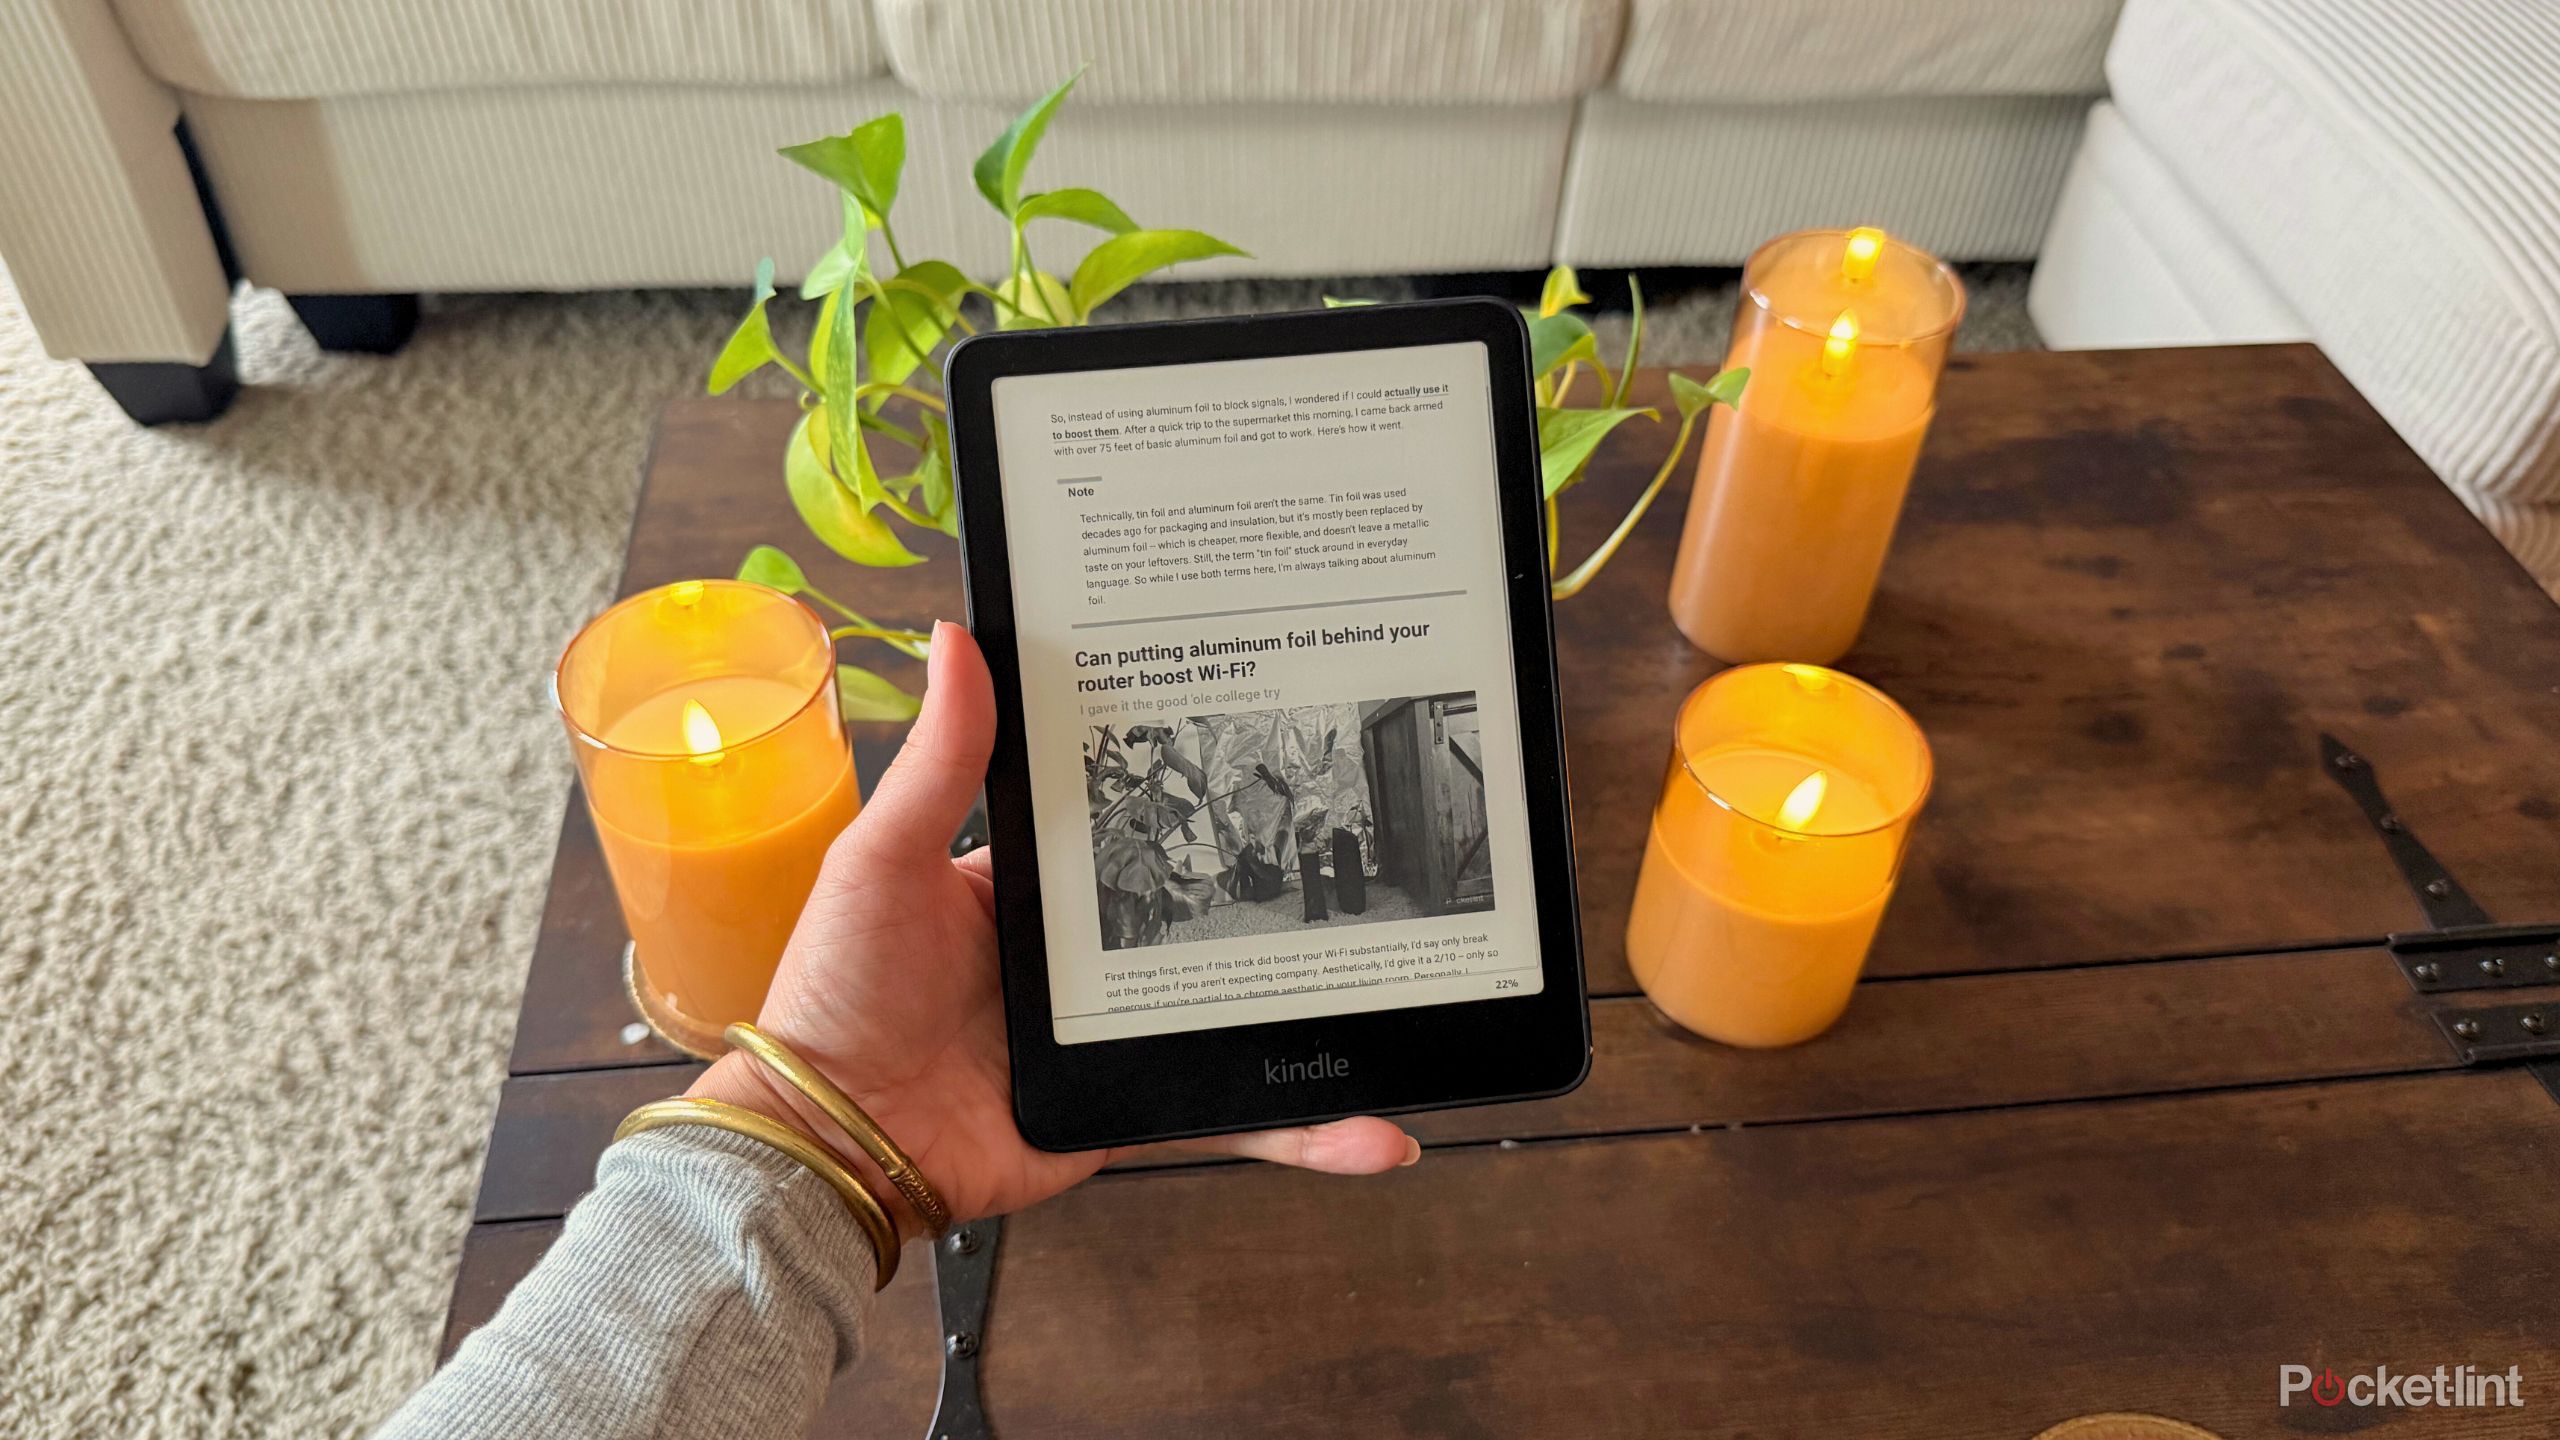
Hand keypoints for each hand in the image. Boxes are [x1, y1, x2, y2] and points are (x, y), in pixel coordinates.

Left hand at [692, 621, 1416, 1237]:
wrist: (831, 1142)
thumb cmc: (835, 994)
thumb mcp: (884, 859)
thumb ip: (942, 762)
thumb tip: (957, 636)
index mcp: (1031, 885)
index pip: (1128, 818)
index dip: (1190, 783)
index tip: (1263, 732)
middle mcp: (1084, 956)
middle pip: (1203, 909)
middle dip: (1287, 887)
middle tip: (1372, 843)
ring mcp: (1116, 1034)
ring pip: (1242, 1011)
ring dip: (1326, 1012)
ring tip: (1416, 987)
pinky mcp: (1133, 1107)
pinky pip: (1234, 1115)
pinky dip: (1307, 1129)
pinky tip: (1375, 1131)